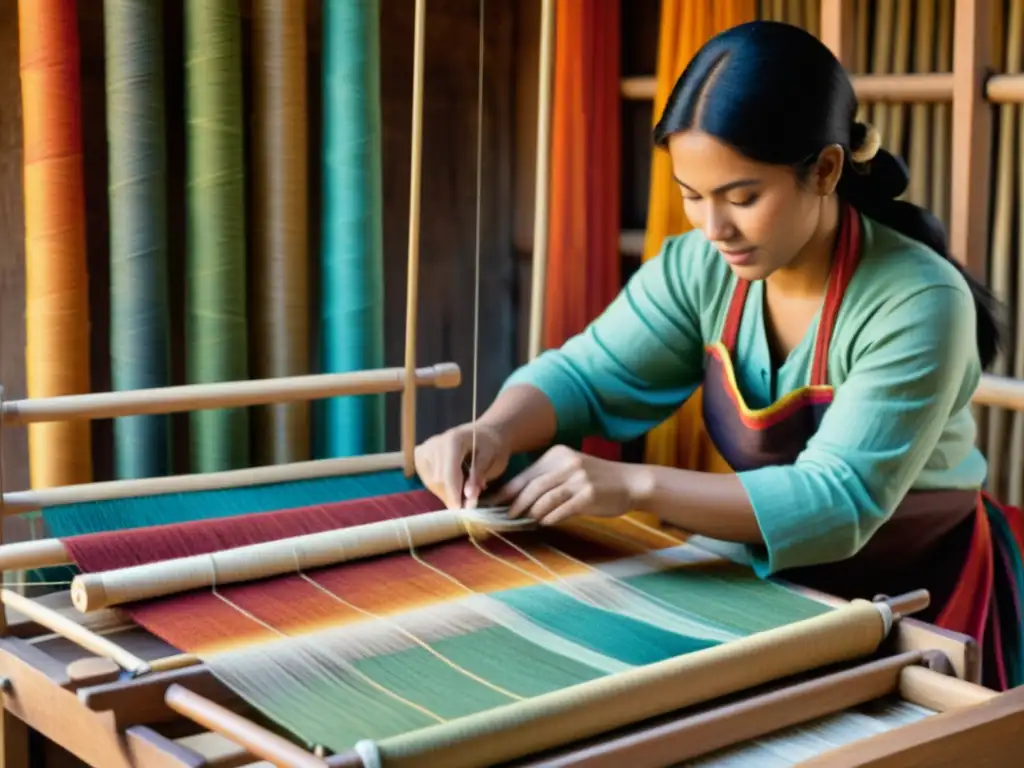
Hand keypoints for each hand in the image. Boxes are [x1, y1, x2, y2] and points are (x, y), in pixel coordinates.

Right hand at [414, 422, 510, 508]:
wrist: (484, 433)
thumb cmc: (491, 446)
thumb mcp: (494, 460)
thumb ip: (479, 476)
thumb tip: (469, 496)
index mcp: (453, 440)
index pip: (447, 474)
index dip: (454, 494)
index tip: (463, 510)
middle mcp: (434, 443)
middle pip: (437, 481)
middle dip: (453, 496)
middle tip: (470, 503)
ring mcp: (424, 450)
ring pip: (431, 484)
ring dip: (448, 493)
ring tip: (465, 488)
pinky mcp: (419, 457)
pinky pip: (427, 481)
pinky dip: (441, 488)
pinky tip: (454, 483)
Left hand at [485, 445, 644, 525]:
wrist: (632, 482)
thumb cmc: (599, 480)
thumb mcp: (572, 470)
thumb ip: (550, 479)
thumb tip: (520, 498)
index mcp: (559, 454)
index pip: (527, 474)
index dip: (509, 489)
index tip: (494, 501)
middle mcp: (567, 463)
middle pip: (532, 486)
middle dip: (515, 503)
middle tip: (505, 516)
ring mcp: (579, 479)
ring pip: (544, 498)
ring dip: (531, 512)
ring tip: (523, 521)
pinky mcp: (589, 495)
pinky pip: (562, 509)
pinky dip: (550, 517)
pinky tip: (544, 523)